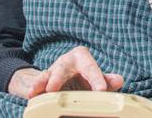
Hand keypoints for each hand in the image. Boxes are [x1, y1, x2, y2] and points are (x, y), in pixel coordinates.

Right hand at [8, 46, 123, 98]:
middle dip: (62, 76)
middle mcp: (65, 61)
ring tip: (48, 89)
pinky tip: (32, 94)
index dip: (96, 78)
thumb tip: (119, 79)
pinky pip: (38, 83)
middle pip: (63, 66)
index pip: (90, 67)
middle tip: (63, 86)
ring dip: (46, 81)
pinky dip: (35, 88)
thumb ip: (106, 80)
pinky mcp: (43, 80)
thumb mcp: (95, 78)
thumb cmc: (83, 77)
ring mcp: (52, 70)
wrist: (64, 79)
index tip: (101, 90)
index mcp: (82, 57)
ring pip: (48, 74)